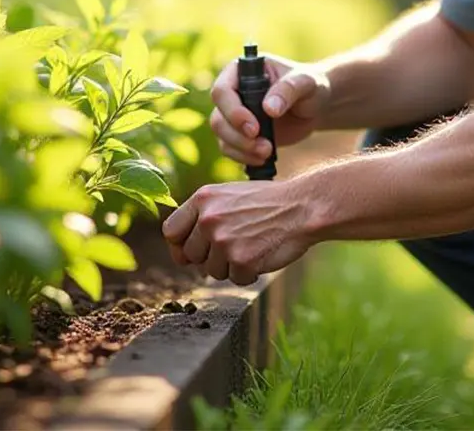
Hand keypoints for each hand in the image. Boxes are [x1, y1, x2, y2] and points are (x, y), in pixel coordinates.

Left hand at [161, 181, 313, 284]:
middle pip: (191, 256)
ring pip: (212, 271)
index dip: (179, 247)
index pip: (170, 232)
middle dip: (210, 258)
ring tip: (253, 245)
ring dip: (231, 266)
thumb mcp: (229, 195)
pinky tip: (263, 254)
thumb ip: (204, 215)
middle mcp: (208, 219)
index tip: (191, 253)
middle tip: (234, 246)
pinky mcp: (241, 259)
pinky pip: (236, 279)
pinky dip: (250, 273)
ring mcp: (223, 240)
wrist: (303, 206)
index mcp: (203, 199)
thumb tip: (182, 249)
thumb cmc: (268, 201)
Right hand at [208, 53, 330, 166]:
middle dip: (238, 136)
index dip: (233, 111)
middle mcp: (232, 93)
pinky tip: (263, 159)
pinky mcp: (241, 134)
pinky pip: (230, 149)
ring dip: (241, 150)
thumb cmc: (310, 86)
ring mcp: (234, 115)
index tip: (254, 128)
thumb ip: (288, 90)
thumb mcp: (305, 82)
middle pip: (218, 118)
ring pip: (222, 136)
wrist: (316, 106)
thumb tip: (269, 108)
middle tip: (264, 146)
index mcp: (241, 71)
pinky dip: (244, 157)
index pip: (222, 90)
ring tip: (267, 153)